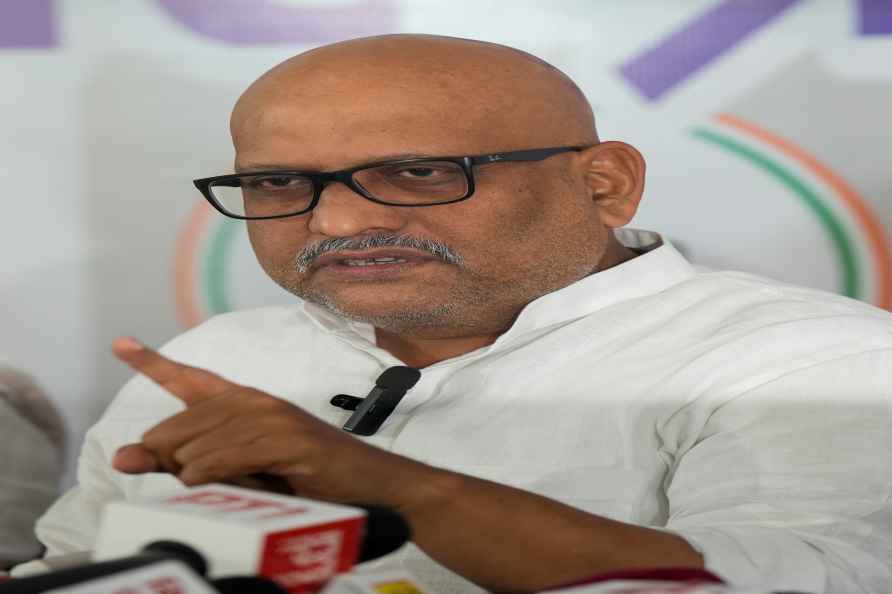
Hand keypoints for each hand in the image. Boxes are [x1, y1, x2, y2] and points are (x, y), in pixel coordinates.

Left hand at [110, 336, 430, 507]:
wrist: (370, 483)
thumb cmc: (307, 478)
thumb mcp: (243, 470)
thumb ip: (186, 461)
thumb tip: (125, 456)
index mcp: (245, 401)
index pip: (191, 380)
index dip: (152, 362)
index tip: (120, 343)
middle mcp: (253, 400)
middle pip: (174, 430)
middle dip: (175, 467)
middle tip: (210, 484)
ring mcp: (270, 416)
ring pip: (194, 450)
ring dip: (203, 481)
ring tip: (241, 486)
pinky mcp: (285, 438)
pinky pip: (221, 461)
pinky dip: (215, 481)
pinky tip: (233, 484)